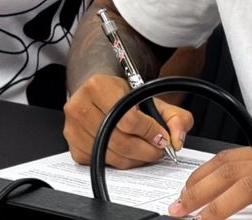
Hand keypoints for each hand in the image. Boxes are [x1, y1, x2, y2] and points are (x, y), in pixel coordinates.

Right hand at [64, 72, 193, 167]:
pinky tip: (129, 152)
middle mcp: (80, 107)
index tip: (163, 138)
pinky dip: (120, 162)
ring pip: (112, 156)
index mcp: (98, 87)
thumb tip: (177, 139)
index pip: (128, 118)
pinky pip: (102, 163)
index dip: (150, 132)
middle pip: (120, 141)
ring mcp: (73, 129)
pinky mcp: (74, 147)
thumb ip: (174, 115)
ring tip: (147, 150)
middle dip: (146, 150)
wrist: (98, 92)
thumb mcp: (151, 96)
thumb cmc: (122, 93)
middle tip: (159, 149)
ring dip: (136, 159)